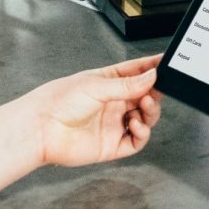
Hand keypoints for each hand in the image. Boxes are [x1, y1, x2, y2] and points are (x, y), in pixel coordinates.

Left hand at [27, 54, 162, 168]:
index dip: (152, 68)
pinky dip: (142, 133)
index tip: (166, 64)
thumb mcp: (96, 86)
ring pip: (144, 118)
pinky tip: (137, 125)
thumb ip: (127, 84)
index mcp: (108, 82)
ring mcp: (114, 124)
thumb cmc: (59, 102)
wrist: (42, 130)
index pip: (136, 72)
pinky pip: (136, 141)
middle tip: (156, 90)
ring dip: (150, 112)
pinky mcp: (112, 145)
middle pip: (145, 96)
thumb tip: (152, 76)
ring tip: (144, 105)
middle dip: (155, 92)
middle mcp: (113, 103)